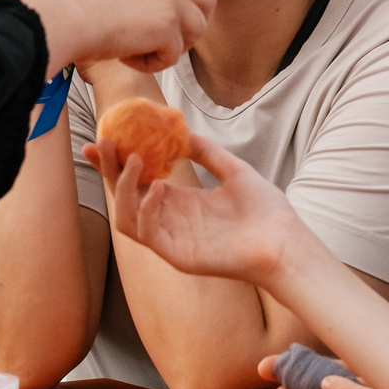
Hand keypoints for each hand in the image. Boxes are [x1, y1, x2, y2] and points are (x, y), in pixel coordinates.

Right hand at [15, 0, 212, 74]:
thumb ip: (130, 1)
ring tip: (134, 53)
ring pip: (196, 32)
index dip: (176, 12)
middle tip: (163, 46)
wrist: (61, 16)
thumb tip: (140, 26)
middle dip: (192, 28)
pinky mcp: (169, 25)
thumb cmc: (67, 12)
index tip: (151, 30)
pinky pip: (174, 56)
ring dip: (169, 49)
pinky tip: (124, 58)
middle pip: (207, 1)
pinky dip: (151, 64)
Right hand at [88, 134, 306, 284]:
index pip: (138, 182)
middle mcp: (170, 221)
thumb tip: (182, 132)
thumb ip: (207, 152)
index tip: (102, 138)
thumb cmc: (266, 212)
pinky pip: (149, 234)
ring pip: (126, 219)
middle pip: (125, 197)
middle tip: (102, 143)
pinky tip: (159, 187)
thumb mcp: (233, 171)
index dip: (117, 162)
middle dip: (109, 170)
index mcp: (180, 203)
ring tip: (135, 159)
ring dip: (124, 188)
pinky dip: (148, 209)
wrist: (287, 241)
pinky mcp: (178, 256)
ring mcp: (172, 240)